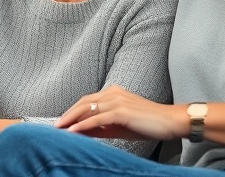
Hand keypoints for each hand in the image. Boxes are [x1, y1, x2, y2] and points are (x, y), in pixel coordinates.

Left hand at [54, 85, 186, 140]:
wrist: (170, 121)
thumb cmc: (147, 124)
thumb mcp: (120, 125)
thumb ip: (102, 127)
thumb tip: (83, 132)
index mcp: (113, 93)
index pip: (87, 101)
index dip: (72, 111)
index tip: (61, 121)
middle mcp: (113, 93)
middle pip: (84, 102)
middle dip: (67, 114)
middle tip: (55, 125)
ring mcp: (117, 101)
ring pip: (87, 109)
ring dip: (71, 119)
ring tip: (59, 129)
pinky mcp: (121, 112)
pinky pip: (97, 119)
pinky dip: (83, 125)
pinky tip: (74, 132)